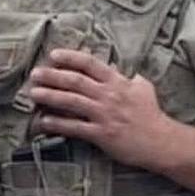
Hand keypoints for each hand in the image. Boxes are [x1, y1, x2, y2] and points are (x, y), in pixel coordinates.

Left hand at [28, 49, 172, 168]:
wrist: (161, 141)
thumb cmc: (152, 114)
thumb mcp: (144, 87)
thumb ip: (128, 78)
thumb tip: (119, 70)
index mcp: (117, 81)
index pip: (90, 64)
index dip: (70, 57)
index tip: (54, 55)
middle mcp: (108, 95)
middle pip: (75, 81)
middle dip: (53, 76)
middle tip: (35, 73)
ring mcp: (104, 114)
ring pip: (72, 101)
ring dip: (50, 96)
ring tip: (34, 93)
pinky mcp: (101, 134)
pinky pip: (75, 127)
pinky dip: (58, 123)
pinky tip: (44, 121)